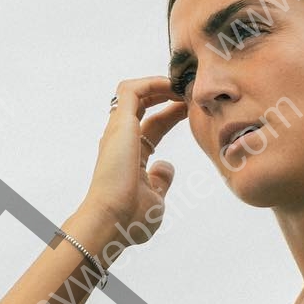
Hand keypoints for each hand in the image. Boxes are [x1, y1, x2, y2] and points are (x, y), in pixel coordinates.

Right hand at [81, 75, 187, 248]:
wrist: (112, 221)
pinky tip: (172, 86)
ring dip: (159, 85)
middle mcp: (121, 141)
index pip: (152, 127)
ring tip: (183, 84)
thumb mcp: (154, 198)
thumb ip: (160, 181)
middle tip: (191, 92)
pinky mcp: (119, 123)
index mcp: (131, 157)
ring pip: (135, 93)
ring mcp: (118, 131)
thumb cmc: (130, 218)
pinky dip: (151, 83)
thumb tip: (166, 166)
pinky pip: (131, 90)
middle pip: (144, 106)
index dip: (171, 116)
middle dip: (167, 95)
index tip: (191, 111)